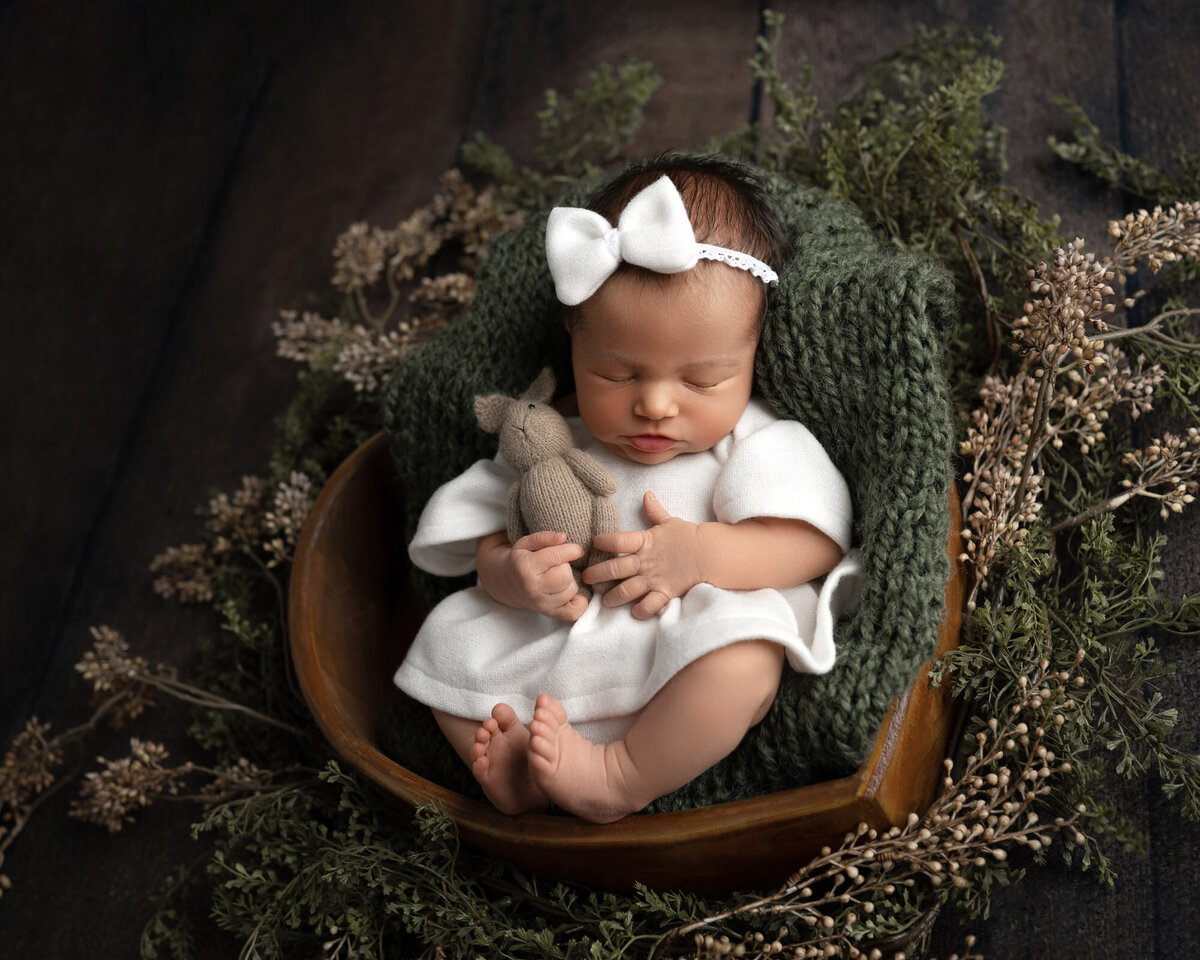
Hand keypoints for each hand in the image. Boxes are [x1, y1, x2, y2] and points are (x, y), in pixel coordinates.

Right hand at [507, 530, 587, 620]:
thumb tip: (563, 537)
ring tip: (558, 577)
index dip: (572, 550)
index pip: (558, 556)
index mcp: (525, 567)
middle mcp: (532, 588)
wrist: (510, 584)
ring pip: (571, 590)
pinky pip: (574, 612)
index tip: (574, 549)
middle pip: (566, 575)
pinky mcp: (550, 613)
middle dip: (567, 567)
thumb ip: (544, 537)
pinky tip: (571, 593)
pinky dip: (579, 603)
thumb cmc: (522, 560)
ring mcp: (541, 604)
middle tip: (559, 566)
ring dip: (570, 582)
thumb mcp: (526, 543)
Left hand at [584, 491, 703, 618]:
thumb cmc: (689, 536)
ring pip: (626, 590)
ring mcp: (654, 579)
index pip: (617, 540)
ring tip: (604, 601)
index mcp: (644, 542)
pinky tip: (634, 612)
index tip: (594, 543)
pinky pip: (649, 605)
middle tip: (586, 578)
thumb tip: (647, 494)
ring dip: (613, 597)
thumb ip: (655, 510)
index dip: (603, 542)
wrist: (710, 553)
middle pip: (614, 569)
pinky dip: (640, 610)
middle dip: (597, 574)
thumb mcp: (669, 521)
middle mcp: (645, 561)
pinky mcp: (665, 593)